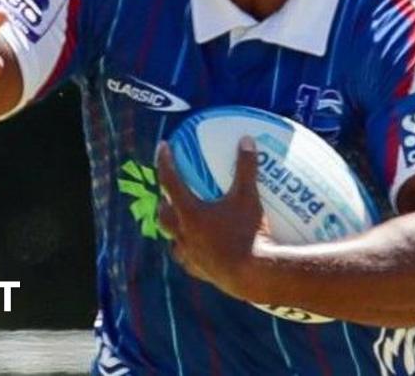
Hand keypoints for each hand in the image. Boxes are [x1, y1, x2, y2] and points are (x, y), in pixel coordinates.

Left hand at [156, 137, 271, 298]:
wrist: (251, 274)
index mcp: (190, 213)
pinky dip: (190, 252)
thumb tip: (247, 140)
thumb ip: (246, 167)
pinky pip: (189, 260)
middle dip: (164, 201)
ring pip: (173, 241)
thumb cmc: (248, 233)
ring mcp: (190, 255)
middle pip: (164, 215)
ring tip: (184, 223)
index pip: (170, 181)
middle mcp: (184, 234)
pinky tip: (200, 251)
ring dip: (175, 229)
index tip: (163, 147)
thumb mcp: (248, 196)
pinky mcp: (200, 271)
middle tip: (170, 193)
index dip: (164, 161)